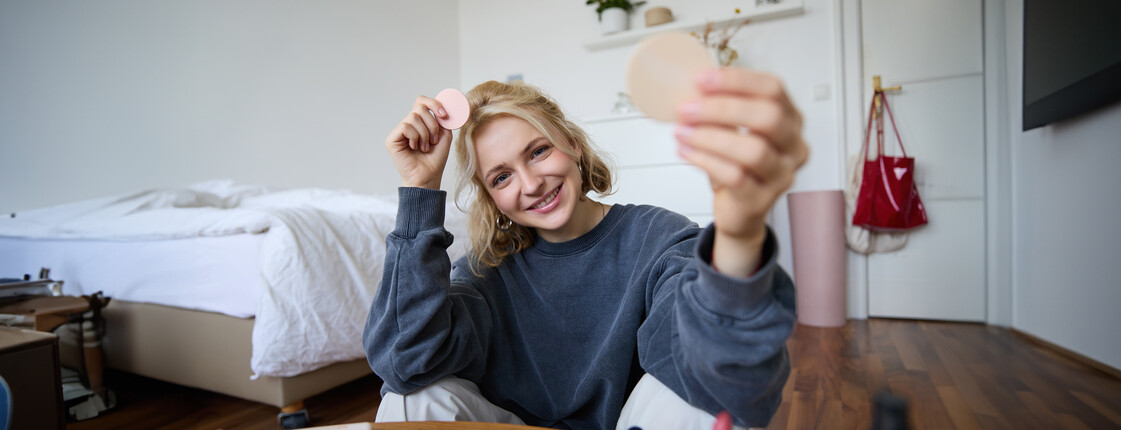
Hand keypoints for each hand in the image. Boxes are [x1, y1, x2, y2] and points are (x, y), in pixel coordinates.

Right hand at [385, 96, 454, 188]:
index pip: (422, 101)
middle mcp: (408, 124)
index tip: (444, 115)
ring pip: (413, 117)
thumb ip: (443, 121)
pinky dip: (415, 137)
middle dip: (432, 124)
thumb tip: (441, 108)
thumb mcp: (444, 136)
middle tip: (434, 140)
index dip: (433, 103)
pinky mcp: (391, 139)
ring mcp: (399, 131)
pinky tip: (415, 147)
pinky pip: (405, 126)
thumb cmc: (435, 160)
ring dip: (424, 133)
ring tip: (425, 147)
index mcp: (420, 122)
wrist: (428, 177)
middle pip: (419, 107)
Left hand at [674, 68, 808, 276]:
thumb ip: (722, 107)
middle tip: (687, 108)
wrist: (738, 211)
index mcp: (790, 119)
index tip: (702, 79)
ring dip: (710, 137)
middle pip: (768, 117)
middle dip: (722, 109)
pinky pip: (735, 177)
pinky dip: (705, 161)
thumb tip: (692, 87)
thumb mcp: (734, 130)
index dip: (737, 80)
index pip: (773, 89)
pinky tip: (685, 151)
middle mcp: (794, 146)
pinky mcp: (761, 200)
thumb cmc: (737, 165)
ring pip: (753, 150)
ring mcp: (781, 175)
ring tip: (681, 131)